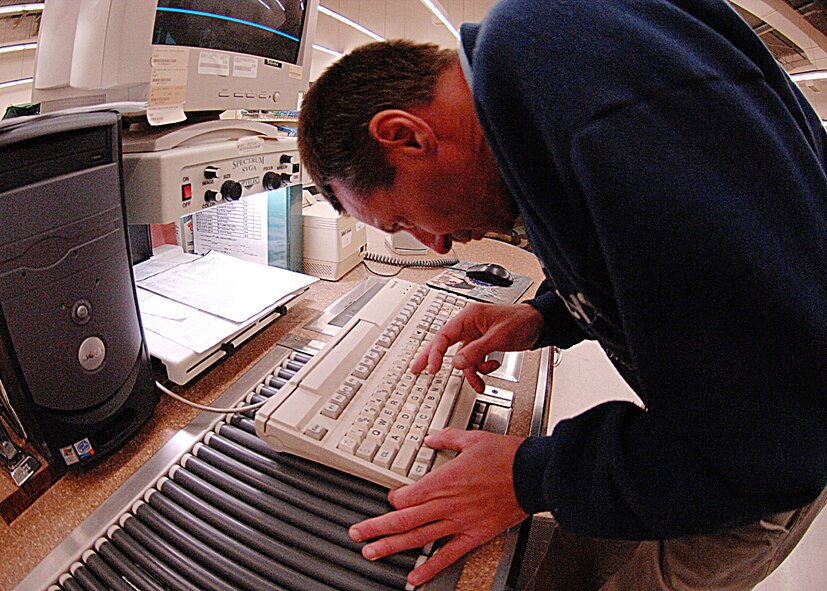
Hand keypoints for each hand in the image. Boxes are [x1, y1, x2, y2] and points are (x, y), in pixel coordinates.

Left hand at [349, 428, 528, 586]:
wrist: (533, 475)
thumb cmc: (507, 457)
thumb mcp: (472, 438)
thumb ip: (446, 439)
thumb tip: (430, 440)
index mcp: (445, 480)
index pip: (407, 495)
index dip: (393, 498)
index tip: (388, 499)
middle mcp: (448, 504)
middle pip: (404, 518)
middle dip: (377, 527)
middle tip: (357, 533)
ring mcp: (460, 522)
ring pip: (419, 538)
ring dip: (392, 546)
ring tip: (372, 553)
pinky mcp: (474, 535)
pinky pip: (448, 555)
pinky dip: (430, 567)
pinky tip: (414, 578)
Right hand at [411, 302, 543, 391]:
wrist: (541, 324)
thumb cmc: (523, 321)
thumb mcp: (499, 337)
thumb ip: (476, 350)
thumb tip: (456, 363)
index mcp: (469, 316)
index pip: (444, 335)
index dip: (435, 352)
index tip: (432, 368)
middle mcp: (469, 325)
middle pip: (445, 344)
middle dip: (434, 358)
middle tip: (417, 369)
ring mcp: (476, 336)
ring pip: (462, 357)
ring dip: (470, 371)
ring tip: (478, 382)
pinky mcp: (483, 344)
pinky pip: (474, 360)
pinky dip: (481, 369)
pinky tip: (491, 368)